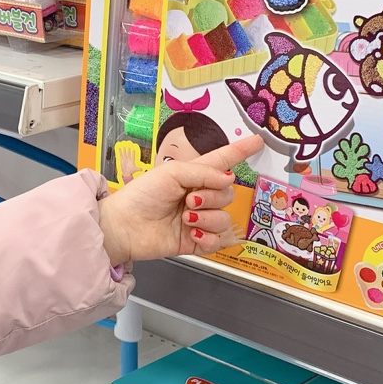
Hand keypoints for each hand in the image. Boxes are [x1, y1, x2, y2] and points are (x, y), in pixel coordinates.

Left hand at [98, 136, 263, 264]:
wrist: (123, 226)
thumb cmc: (142, 195)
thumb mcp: (172, 173)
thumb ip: (203, 172)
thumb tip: (229, 179)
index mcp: (193, 175)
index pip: (222, 161)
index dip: (240, 151)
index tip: (258, 141)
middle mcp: (199, 196)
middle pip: (228, 195)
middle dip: (212, 197)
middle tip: (188, 201)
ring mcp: (198, 220)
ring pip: (225, 219)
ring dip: (207, 219)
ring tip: (185, 219)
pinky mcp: (195, 242)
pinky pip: (219, 241)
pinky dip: (208, 238)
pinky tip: (191, 235)